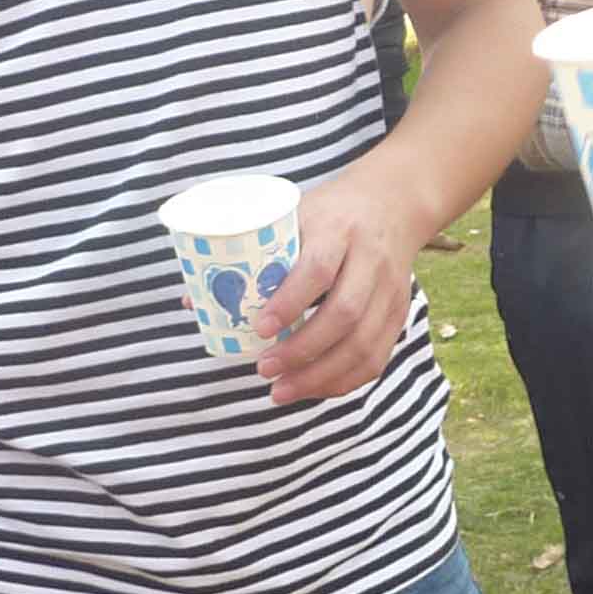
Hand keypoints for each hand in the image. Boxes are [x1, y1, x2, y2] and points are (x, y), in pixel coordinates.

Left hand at [250, 170, 424, 406]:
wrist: (392, 203)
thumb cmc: (329, 214)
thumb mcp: (294, 217)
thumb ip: (252, 256)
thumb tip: (194, 302)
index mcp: (338, 230)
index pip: (318, 269)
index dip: (289, 303)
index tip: (259, 329)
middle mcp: (370, 260)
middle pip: (345, 313)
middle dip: (302, 350)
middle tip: (264, 369)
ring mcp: (390, 289)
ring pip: (363, 342)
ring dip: (321, 375)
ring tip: (281, 390)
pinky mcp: (398, 312)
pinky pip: (376, 356)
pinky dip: (344, 380)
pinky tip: (314, 388)